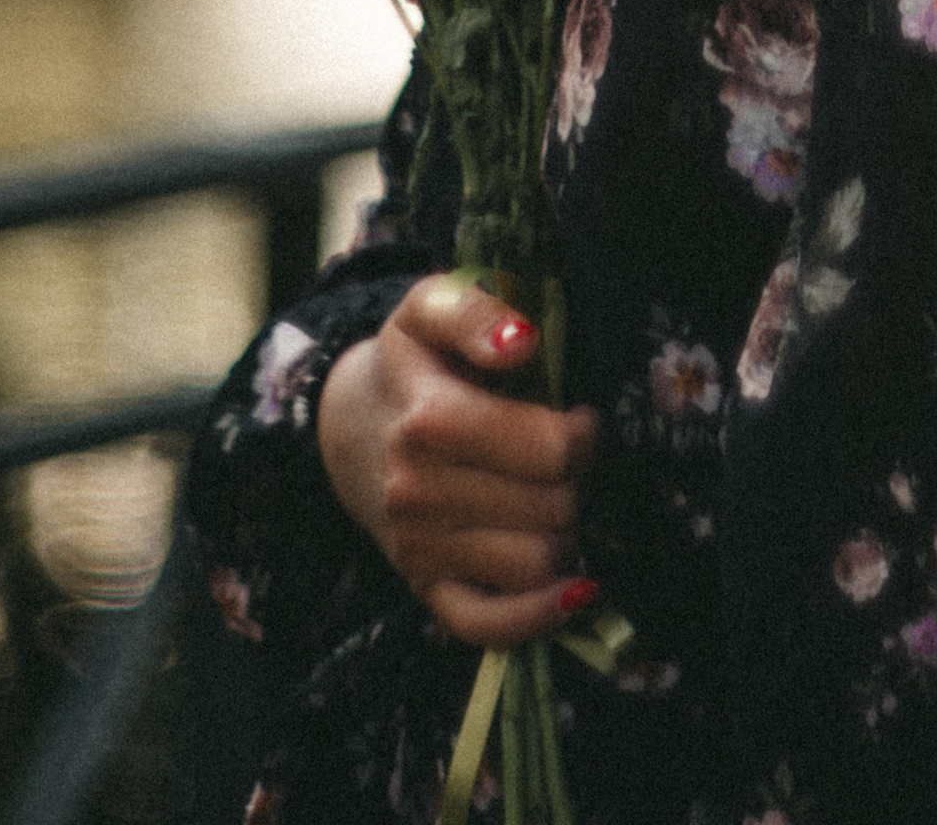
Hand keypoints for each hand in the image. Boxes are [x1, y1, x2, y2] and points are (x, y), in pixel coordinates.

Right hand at [316, 272, 600, 649]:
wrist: (353, 426)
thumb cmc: (413, 364)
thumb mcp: (430, 309)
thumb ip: (475, 310)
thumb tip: (522, 341)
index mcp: (427, 420)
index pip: (551, 450)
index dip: (583, 433)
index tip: (575, 417)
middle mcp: (416, 493)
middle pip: (553, 508)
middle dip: (578, 481)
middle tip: (564, 459)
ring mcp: (419, 549)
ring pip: (536, 566)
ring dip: (566, 535)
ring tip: (553, 500)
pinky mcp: (424, 590)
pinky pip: (489, 627)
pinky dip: (538, 615)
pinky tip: (572, 588)